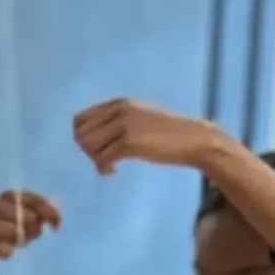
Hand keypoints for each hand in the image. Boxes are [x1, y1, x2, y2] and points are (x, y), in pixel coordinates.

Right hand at [0, 190, 63, 267]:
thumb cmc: (0, 233)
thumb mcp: (22, 221)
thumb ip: (40, 213)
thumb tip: (57, 205)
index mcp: (5, 198)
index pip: (28, 197)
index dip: (45, 209)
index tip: (56, 226)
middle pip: (22, 214)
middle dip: (32, 227)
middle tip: (31, 237)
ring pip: (10, 230)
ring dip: (18, 239)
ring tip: (17, 244)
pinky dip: (4, 251)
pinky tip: (8, 252)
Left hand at [72, 97, 237, 176]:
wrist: (194, 139)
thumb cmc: (167, 133)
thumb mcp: (139, 118)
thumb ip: (117, 121)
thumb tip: (88, 137)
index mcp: (119, 103)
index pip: (80, 119)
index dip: (83, 137)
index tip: (98, 148)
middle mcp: (119, 110)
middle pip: (80, 133)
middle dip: (87, 150)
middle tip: (103, 158)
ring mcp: (124, 125)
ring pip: (87, 146)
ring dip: (94, 160)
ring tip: (110, 166)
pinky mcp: (130, 142)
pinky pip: (101, 159)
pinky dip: (103, 169)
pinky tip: (113, 172)